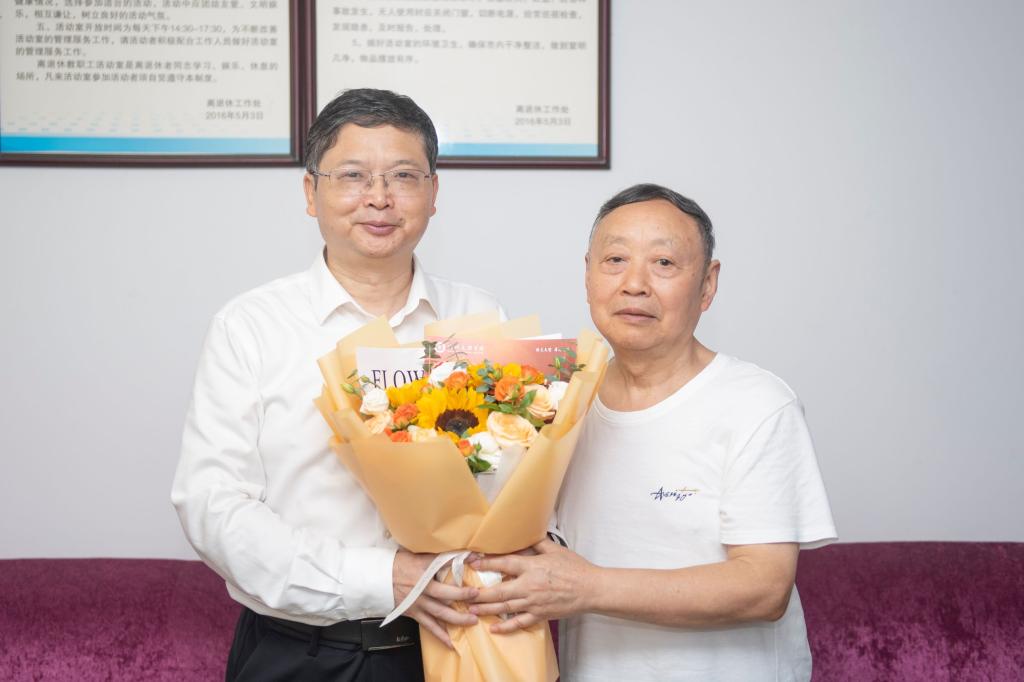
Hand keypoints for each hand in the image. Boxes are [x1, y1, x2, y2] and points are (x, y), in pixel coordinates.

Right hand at [393, 550, 478, 647]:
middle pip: (444, 593)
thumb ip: (438, 555)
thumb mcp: (417, 554)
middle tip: (477, 595)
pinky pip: (429, 626)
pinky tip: (451, 642)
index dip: (460, 560)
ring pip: (440, 612)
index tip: (475, 558)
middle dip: (462, 594)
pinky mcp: (414, 613)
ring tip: (473, 620)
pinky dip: (440, 635)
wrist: (378, 579)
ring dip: (457, 617)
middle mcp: (421, 587)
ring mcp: (418, 602)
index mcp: (422, 569)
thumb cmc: (400, 564)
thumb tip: (463, 552)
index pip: (443, 562)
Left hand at [468, 539, 596, 633]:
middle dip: (479, 593)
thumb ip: (537, 542)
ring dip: (486, 609)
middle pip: (498, 590)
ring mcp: (534, 602)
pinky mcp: (540, 614)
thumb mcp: (555, 549)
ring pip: (505, 607)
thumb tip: (525, 534)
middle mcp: (529, 586)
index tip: (472, 561)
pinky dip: (506, 626)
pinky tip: (494, 628)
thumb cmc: (575, 568)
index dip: (486, 562)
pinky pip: (520, 622)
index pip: (504, 564)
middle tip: (463, 594)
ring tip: (470, 611)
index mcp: (532, 567)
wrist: (591, 589)